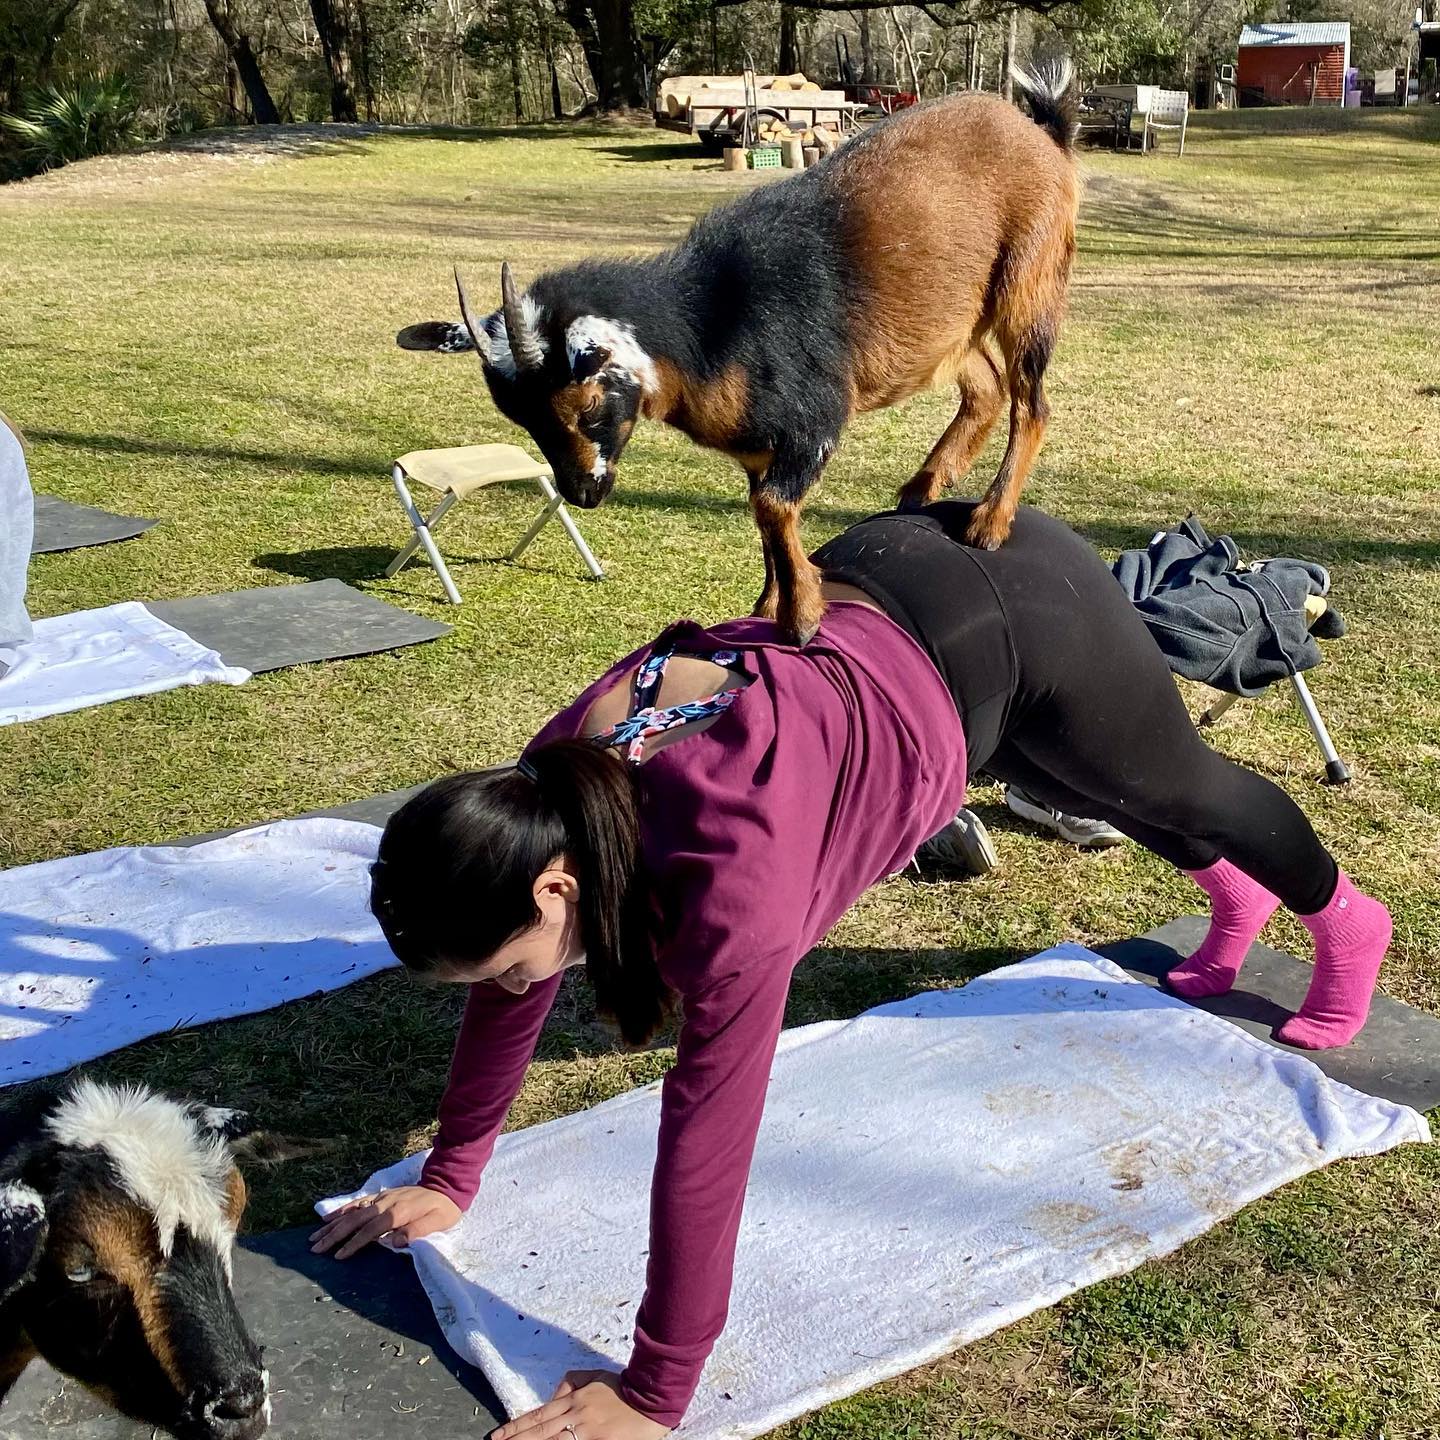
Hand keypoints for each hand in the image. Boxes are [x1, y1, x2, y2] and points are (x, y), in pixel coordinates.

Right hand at [309, 1185, 460, 1258]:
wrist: (446, 1187)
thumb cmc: (442, 1210)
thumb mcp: (437, 1223)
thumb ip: (416, 1231)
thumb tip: (393, 1242)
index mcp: (398, 1212)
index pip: (371, 1230)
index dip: (354, 1243)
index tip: (338, 1256)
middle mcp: (385, 1203)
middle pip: (355, 1220)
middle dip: (334, 1235)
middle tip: (316, 1248)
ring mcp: (381, 1198)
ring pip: (352, 1212)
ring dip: (333, 1224)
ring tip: (315, 1237)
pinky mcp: (381, 1196)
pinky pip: (358, 1203)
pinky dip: (342, 1210)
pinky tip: (328, 1218)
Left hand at [491, 1370, 669, 1439]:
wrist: (651, 1398)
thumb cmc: (621, 1388)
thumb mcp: (594, 1376)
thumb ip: (571, 1384)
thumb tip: (552, 1397)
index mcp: (574, 1399)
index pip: (538, 1416)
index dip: (516, 1427)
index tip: (497, 1436)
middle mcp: (577, 1416)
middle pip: (540, 1433)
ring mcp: (588, 1433)